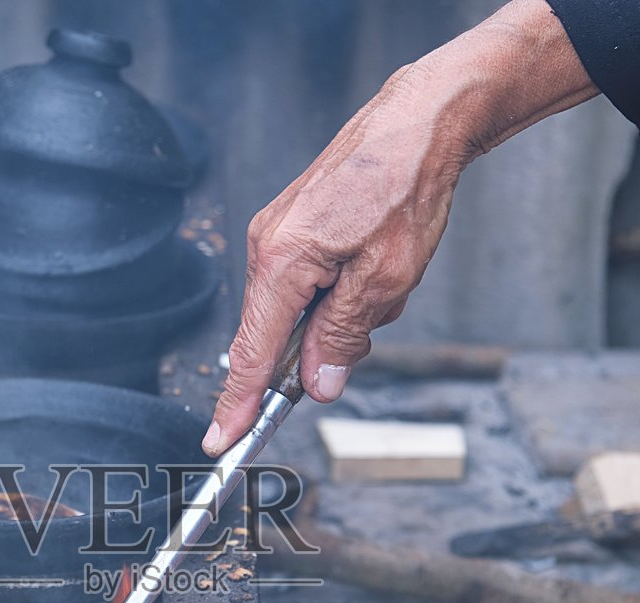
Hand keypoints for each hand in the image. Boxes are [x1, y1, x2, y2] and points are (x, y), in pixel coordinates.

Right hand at [204, 0, 596, 455]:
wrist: (418, 121)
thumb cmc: (405, 189)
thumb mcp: (386, 277)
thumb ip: (344, 335)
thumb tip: (317, 383)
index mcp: (282, 262)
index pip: (251, 353)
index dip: (236, 404)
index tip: (221, 443)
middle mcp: (268, 246)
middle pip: (274, 333)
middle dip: (320, 345)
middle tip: (373, 313)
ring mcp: (278, 234)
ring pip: (299, 309)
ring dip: (342, 312)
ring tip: (387, 271)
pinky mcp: (295, 227)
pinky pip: (308, 283)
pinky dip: (341, 289)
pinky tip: (376, 263)